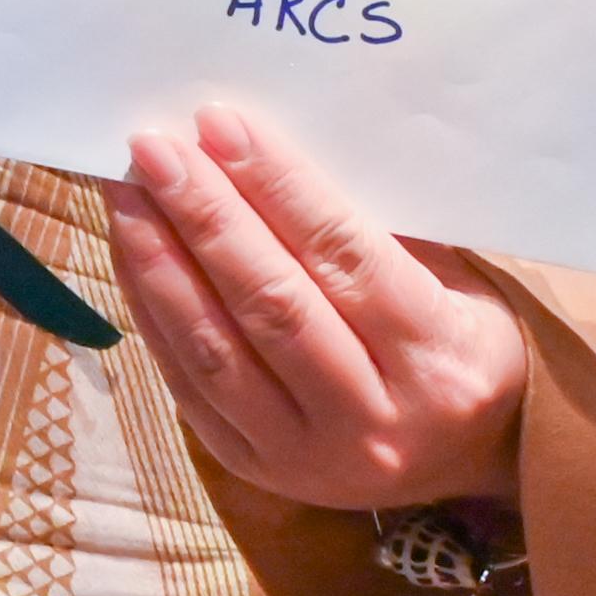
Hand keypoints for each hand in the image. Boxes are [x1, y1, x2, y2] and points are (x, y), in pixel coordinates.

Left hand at [106, 102, 529, 513]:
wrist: (469, 459)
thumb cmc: (455, 340)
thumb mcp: (453, 282)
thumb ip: (375, 230)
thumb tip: (265, 152)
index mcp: (440, 359)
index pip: (346, 258)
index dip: (277, 187)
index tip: (219, 125)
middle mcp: (376, 419)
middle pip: (273, 305)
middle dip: (205, 217)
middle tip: (153, 149)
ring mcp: (310, 457)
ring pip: (218, 351)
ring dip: (160, 263)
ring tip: (126, 193)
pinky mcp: (257, 470)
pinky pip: (188, 386)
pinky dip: (152, 313)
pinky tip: (132, 253)